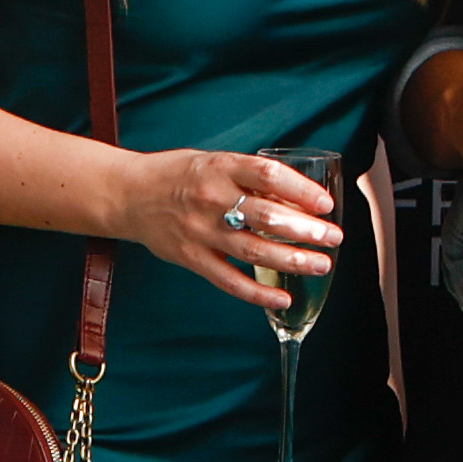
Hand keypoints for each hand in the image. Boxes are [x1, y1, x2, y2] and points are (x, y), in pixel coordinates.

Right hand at [122, 146, 342, 311]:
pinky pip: (230, 281)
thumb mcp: (214, 162)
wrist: (128, 195)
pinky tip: (284, 299)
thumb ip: (251, 179)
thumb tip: (299, 200)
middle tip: (334, 238)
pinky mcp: (192, 258)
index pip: (268, 176)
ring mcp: (201, 231)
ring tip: (321, 265)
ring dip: (292, 261)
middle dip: (306, 230)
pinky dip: (258, 294)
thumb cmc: (179, 176)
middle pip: (267, 217)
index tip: (325, 204)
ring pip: (253, 251)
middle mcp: (211, 198)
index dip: (301, 190)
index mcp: (220, 167)